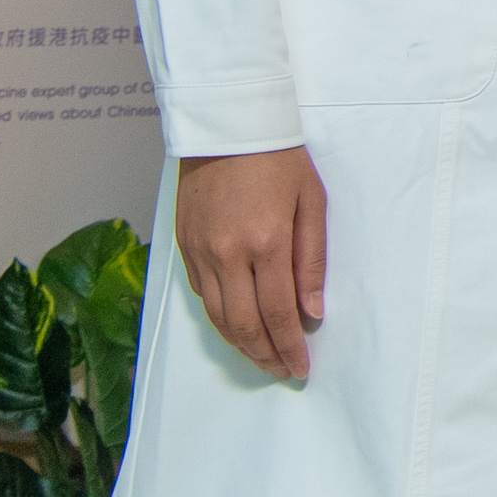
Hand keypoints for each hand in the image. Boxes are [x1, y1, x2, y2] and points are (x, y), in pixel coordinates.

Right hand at [173, 146, 326, 381]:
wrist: (227, 125)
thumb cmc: (280, 158)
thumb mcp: (311, 201)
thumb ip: (311, 259)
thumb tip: (312, 312)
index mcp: (265, 243)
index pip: (277, 313)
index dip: (289, 346)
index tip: (301, 368)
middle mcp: (227, 255)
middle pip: (243, 325)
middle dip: (264, 355)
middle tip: (283, 371)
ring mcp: (200, 253)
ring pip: (217, 317)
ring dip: (240, 344)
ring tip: (262, 358)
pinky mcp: (183, 247)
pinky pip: (202, 296)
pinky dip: (221, 318)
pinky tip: (237, 325)